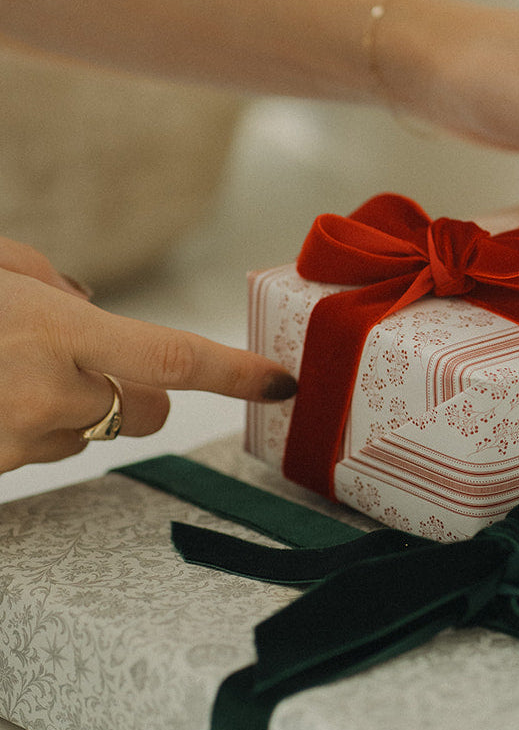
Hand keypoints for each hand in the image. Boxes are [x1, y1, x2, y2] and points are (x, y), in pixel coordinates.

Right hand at [0, 238, 296, 473]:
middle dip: (140, 392)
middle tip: (85, 361)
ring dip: (69, 408)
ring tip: (7, 371)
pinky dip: (25, 426)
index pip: (173, 359)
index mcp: (55, 330)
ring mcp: (20, 439)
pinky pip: (43, 450)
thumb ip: (47, 279)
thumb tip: (87, 299)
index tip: (280, 382)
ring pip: (90, 434)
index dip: (235, 373)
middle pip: (149, 413)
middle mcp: (48, 392)